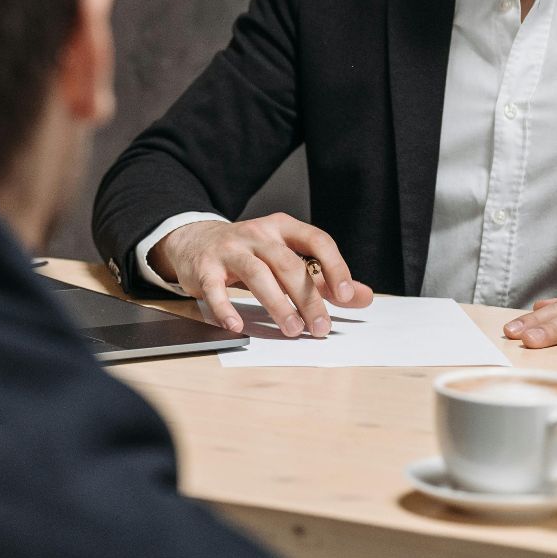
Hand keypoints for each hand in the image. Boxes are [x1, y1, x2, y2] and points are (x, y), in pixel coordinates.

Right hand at [154, 214, 373, 336]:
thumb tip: (363, 297)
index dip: (334, 266)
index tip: (345, 296)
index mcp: (282, 228)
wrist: (193, 240)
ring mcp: (229, 249)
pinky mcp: (205, 267)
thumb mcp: (286, 257)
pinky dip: (226, 309)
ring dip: (278, 305)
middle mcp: (257, 234)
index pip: (316, 240)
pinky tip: (237, 326)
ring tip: (293, 329)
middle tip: (321, 327)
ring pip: (257, 274)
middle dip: (308, 298)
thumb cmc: (248, 252)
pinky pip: (216, 289)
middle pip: (288, 264)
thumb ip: (323, 278)